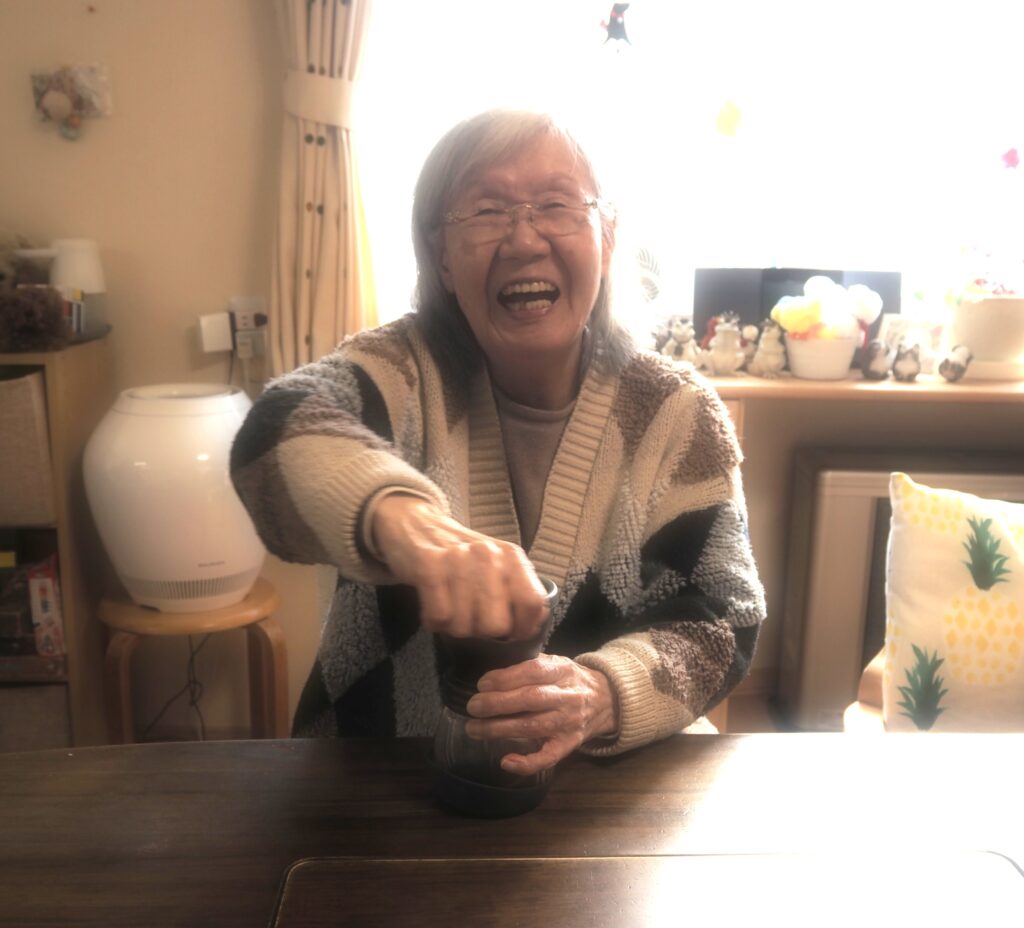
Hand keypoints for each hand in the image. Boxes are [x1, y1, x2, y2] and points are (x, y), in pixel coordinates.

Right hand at [371, 494, 547, 639]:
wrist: (417, 525)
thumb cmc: (462, 556)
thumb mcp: (498, 564)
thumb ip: (518, 591)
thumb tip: (533, 625)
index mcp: (511, 556)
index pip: (532, 603)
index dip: (523, 627)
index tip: (511, 633)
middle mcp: (488, 555)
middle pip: (497, 624)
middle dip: (482, 632)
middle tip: (472, 619)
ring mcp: (458, 559)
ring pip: (465, 626)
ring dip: (455, 627)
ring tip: (451, 608)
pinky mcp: (428, 566)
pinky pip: (439, 617)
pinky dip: (434, 622)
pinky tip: (434, 607)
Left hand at [464, 655, 618, 774]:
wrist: (609, 700)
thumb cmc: (572, 680)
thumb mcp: (558, 663)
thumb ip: (532, 664)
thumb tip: (493, 674)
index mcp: (563, 671)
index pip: (533, 671)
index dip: (505, 678)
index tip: (482, 684)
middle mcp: (568, 697)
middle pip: (530, 700)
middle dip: (497, 704)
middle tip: (472, 707)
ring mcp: (569, 723)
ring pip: (533, 727)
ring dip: (500, 729)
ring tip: (475, 729)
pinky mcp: (570, 744)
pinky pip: (548, 757)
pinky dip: (526, 762)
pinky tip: (505, 761)